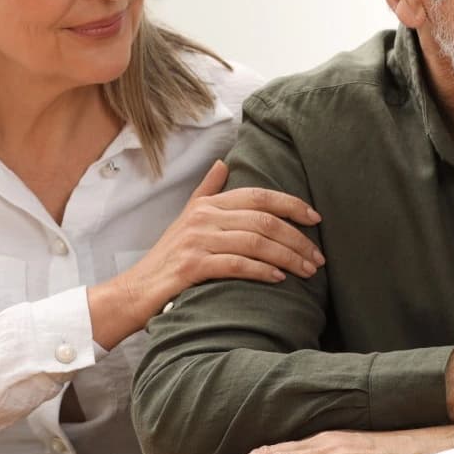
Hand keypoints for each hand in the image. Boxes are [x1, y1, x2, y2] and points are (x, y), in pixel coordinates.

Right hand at [125, 160, 324, 308]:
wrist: (135, 290)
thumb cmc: (168, 257)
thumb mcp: (187, 218)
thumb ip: (208, 191)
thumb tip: (224, 163)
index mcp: (207, 204)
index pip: (259, 195)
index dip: (292, 204)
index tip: (316, 218)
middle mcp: (203, 217)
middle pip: (264, 220)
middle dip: (297, 238)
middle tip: (318, 257)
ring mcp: (196, 240)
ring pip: (255, 242)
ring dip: (287, 257)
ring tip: (307, 271)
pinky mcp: (192, 266)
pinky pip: (237, 265)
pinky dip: (262, 271)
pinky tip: (279, 279)